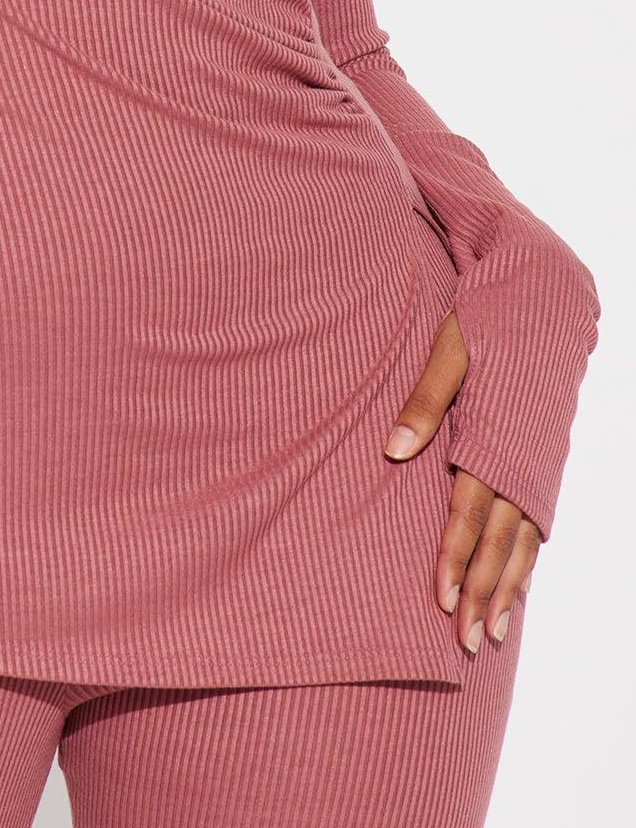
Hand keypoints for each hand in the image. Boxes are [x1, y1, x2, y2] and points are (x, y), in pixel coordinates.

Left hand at [383, 307, 540, 654]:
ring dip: (507, 588)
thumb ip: (423, 401)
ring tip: (494, 632)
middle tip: (467, 642)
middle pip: (498, 541)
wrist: (545, 296)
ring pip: (522, 541)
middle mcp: (519, 460)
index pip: (469, 513)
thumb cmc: (488, 318)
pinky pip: (535, 521)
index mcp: (491, 437)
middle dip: (482, 592)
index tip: (441, 599)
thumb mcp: (450, 349)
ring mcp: (536, 463)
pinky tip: (516, 585)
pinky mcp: (542, 459)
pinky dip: (525, 558)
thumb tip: (393, 450)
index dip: (455, 558)